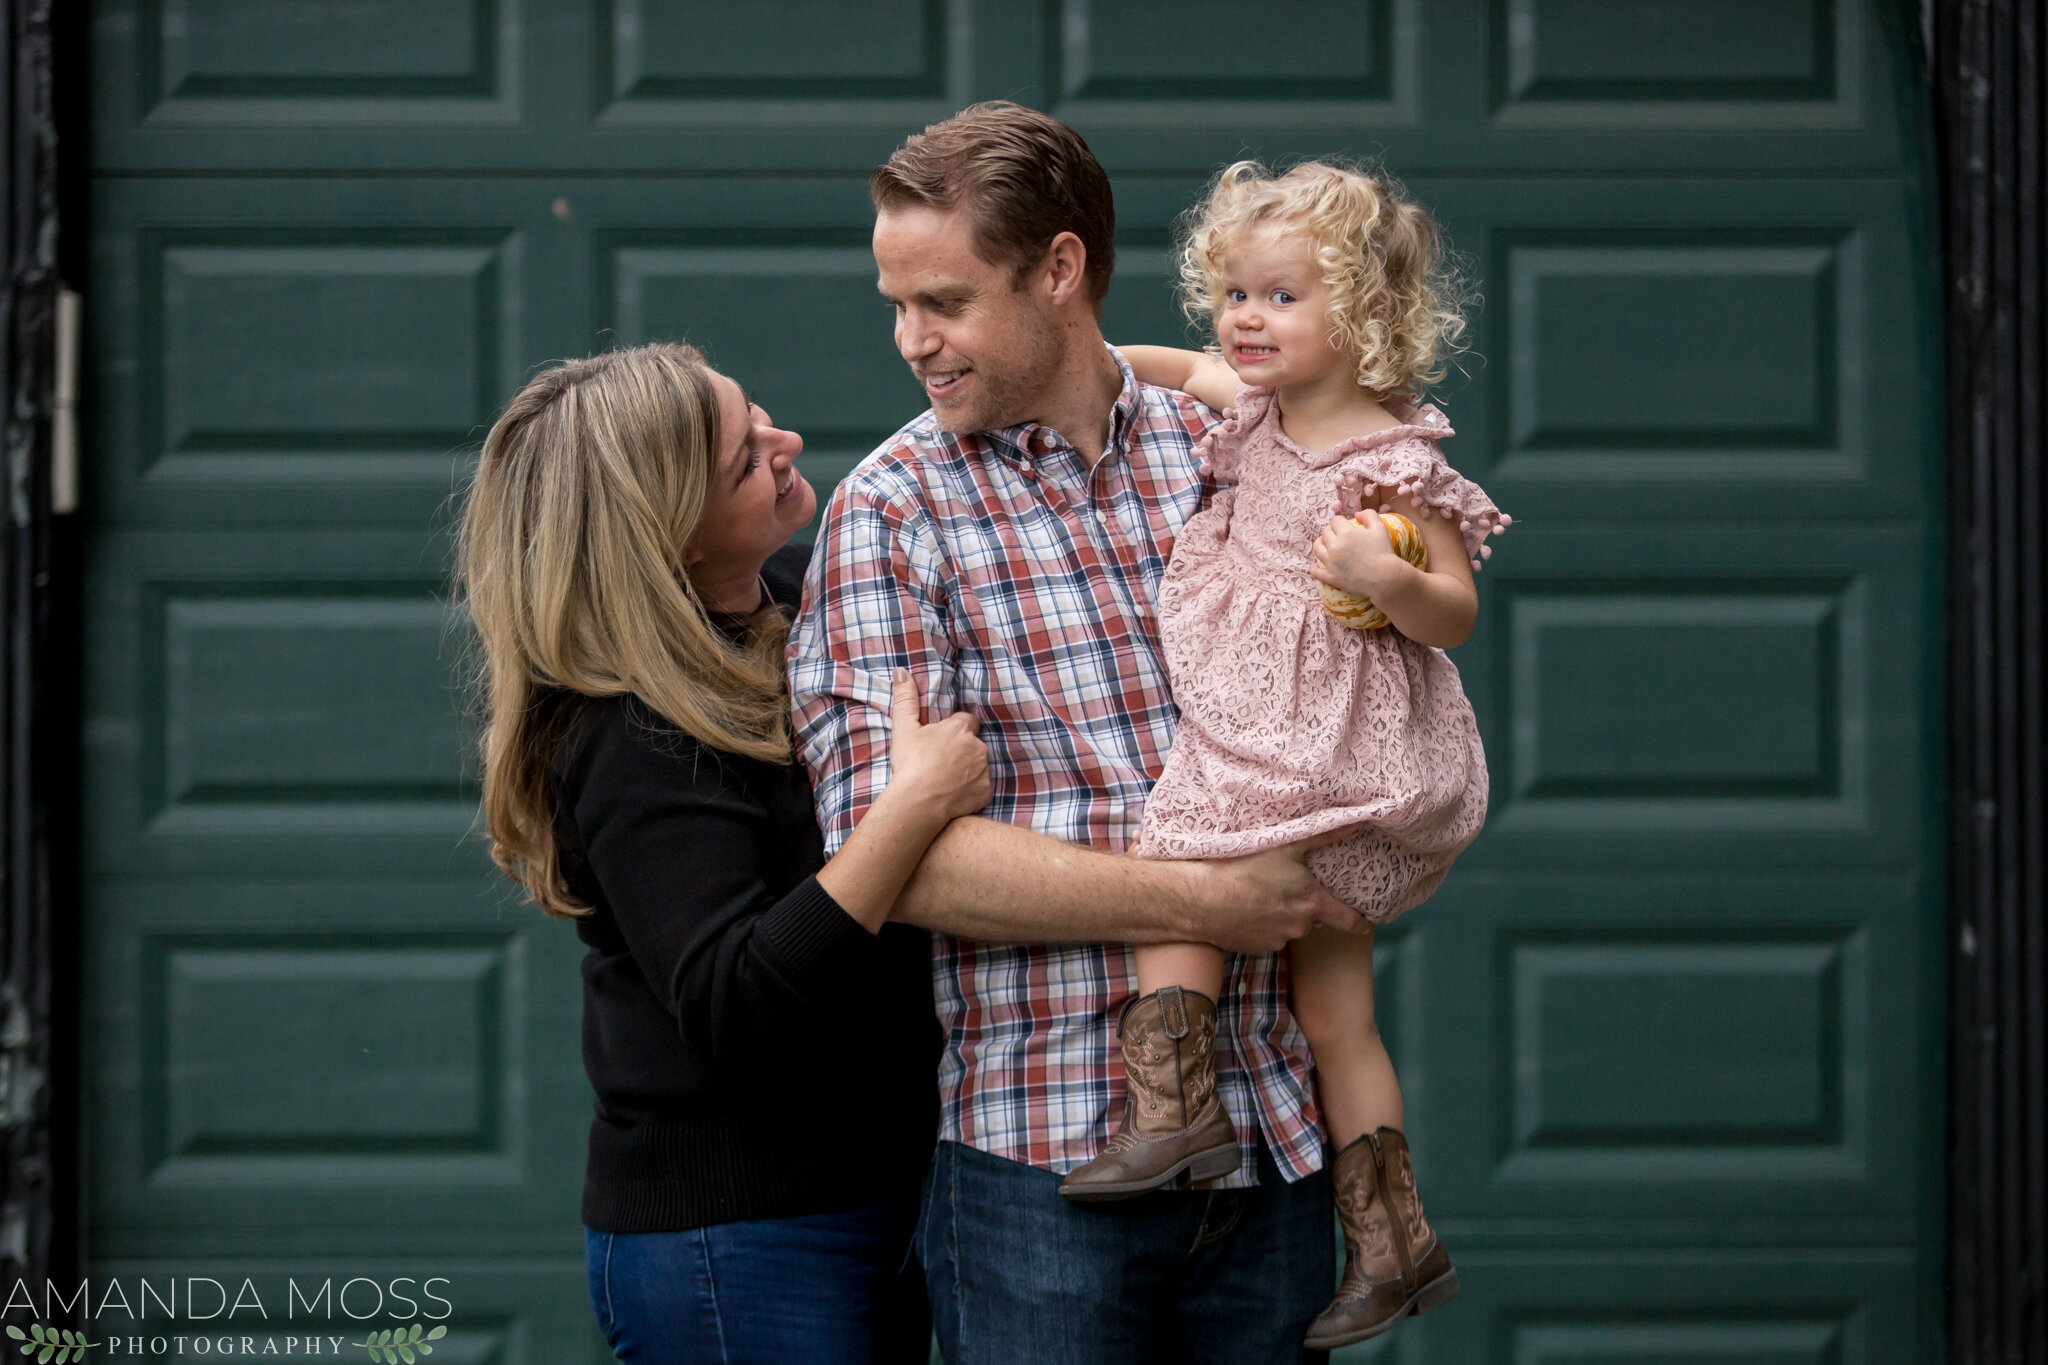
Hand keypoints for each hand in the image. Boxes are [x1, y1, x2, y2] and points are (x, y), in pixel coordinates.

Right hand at [885, 668, 990, 821]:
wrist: (917, 802)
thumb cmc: (910, 764)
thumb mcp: (904, 728)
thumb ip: (905, 698)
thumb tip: (901, 672)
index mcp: (960, 729)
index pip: (966, 721)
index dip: (954, 729)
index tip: (941, 740)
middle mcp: (977, 746)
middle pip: (973, 744)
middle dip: (962, 750)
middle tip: (940, 762)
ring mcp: (984, 770)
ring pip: (979, 764)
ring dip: (968, 769)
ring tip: (946, 779)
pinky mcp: (986, 791)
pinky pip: (981, 787)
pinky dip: (971, 789)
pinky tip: (954, 794)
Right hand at [1183, 839, 1361, 952]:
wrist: (1202, 899)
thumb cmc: (1244, 868)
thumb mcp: (1286, 847)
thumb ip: (1324, 836)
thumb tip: (1356, 822)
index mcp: (1312, 902)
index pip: (1348, 920)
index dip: (1359, 923)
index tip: (1366, 925)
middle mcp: (1300, 926)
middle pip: (1312, 918)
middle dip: (1305, 907)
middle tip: (1287, 890)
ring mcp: (1278, 939)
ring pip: (1288, 926)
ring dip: (1281, 915)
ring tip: (1260, 895)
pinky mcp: (1257, 948)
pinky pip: (1268, 936)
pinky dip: (1262, 925)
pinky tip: (1247, 909)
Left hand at [1312, 508, 1406, 598]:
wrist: (1386, 578)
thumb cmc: (1384, 552)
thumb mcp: (1380, 528)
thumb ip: (1369, 515)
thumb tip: (1356, 514)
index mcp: (1346, 532)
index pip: (1335, 521)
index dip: (1340, 522)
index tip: (1344, 525)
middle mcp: (1335, 546)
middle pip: (1325, 533)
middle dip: (1331, 532)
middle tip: (1338, 536)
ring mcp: (1331, 563)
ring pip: (1317, 548)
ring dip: (1321, 544)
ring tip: (1327, 546)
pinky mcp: (1331, 577)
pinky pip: (1315, 572)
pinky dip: (1315, 568)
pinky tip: (1317, 565)